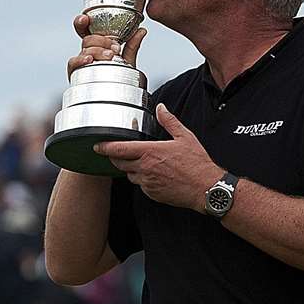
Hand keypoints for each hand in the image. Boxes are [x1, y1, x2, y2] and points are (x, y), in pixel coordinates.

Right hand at [66, 15, 145, 80]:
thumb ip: (132, 46)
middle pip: (87, 39)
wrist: (116, 97)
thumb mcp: (127, 60)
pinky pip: (73, 64)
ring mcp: (81, 62)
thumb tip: (142, 30)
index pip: (86, 29)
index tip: (86, 18)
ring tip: (109, 55)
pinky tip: (89, 60)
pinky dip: (80, 60)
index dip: (82, 21)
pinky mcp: (76, 74)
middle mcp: (87, 52)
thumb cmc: (117, 77)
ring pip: (84, 50)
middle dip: (101, 40)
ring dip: (97, 51)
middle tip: (115, 48)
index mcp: (96, 45)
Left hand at [97, 104, 222, 210]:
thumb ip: (169, 121)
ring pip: (130, 175)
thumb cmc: (197, 163)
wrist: (206, 188)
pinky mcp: (152, 194)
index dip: (105, 147)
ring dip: (131, 169)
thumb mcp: (185, 137)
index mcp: (151, 152)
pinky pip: (141, 186)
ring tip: (142, 163)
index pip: (120, 149)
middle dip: (116, 158)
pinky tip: (154, 175)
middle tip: (117, 153)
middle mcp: (145, 168)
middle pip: (120, 164)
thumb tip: (161, 108)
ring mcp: (148, 183)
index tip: (97, 146)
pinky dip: (143, 180)